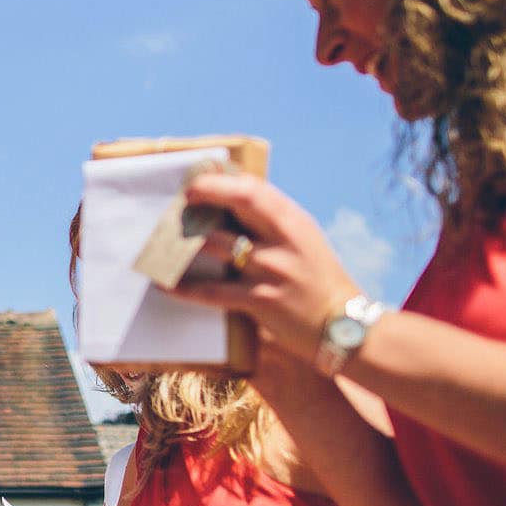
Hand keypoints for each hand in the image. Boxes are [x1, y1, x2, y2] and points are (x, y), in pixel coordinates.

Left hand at [165, 172, 360, 362]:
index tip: (197, 180)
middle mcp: (284, 240)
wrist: (343, 326)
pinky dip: (185, 288)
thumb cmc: (317, 279)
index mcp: (293, 222)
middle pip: (241, 201)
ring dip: (186, 240)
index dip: (222, 180)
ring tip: (162, 240)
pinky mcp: (261, 301)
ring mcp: (272, 270)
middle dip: (206, 193)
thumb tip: (230, 202)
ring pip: (218, 244)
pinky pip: (213, 292)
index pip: (255, 188)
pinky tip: (166, 285)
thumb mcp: (302, 241)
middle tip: (179, 199)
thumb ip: (271, 223)